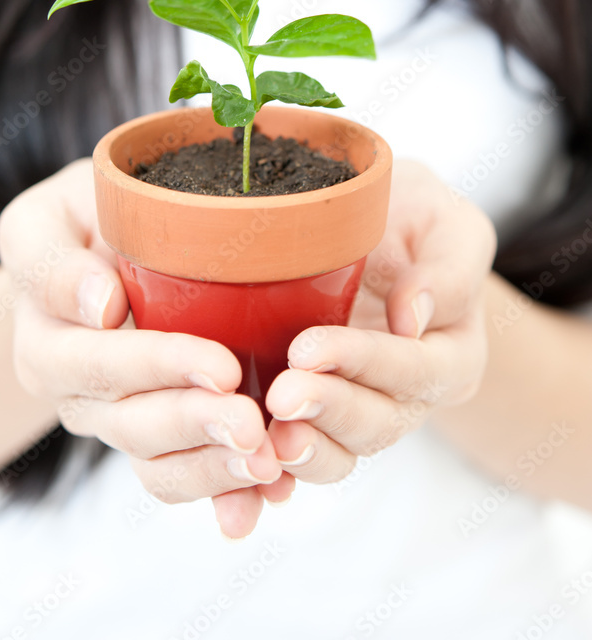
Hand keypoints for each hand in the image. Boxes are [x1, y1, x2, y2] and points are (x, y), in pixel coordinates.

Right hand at [0, 159, 292, 538]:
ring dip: (215, 469)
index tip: (221, 365)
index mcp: (48, 348)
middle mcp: (80, 398)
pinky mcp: (163, 436)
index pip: (100, 366)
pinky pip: (189, 474)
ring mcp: (121, 423)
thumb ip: (53, 262)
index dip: (160, 368)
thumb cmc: (79, 221)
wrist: (104, 242)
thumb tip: (99, 307)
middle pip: (133, 426)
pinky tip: (271, 492)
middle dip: (196, 425)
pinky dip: (229, 490)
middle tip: (252, 424)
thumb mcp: (46, 221)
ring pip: (161, 464)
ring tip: (267, 463)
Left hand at [264, 160, 496, 482]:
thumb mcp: (447, 222)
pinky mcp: (317, 413)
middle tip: (282, 395)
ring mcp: (360, 408)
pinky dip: (274, 475)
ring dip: (303, 449)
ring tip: (265, 436)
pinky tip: (244, 479)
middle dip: (329, 411)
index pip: (414, 371)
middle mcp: (409, 394)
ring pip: (341, 451)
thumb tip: (413, 318)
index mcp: (451, 353)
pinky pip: (300, 454)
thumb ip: (448, 268)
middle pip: (379, 424)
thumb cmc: (415, 216)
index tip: (308, 348)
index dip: (363, 364)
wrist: (379, 226)